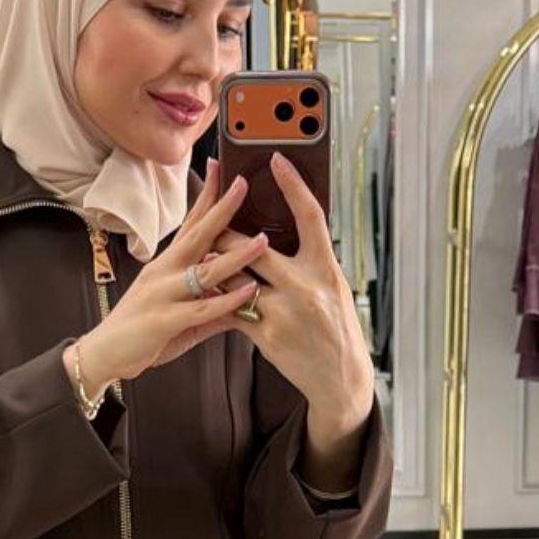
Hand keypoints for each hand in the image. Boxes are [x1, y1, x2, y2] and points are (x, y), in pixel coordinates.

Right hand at [71, 167, 270, 390]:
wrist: (102, 354)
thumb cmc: (141, 332)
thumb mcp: (180, 314)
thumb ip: (213, 306)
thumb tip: (243, 299)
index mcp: (166, 264)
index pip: (190, 222)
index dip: (206, 196)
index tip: (220, 168)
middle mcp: (163, 271)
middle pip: (198, 234)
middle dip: (222, 208)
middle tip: (243, 184)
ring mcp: (162, 294)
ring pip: (205, 269)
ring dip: (235, 254)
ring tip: (262, 241)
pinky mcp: (164, 320)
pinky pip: (201, 307)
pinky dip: (226, 299)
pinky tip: (247, 291)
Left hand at [211, 151, 373, 434]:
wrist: (341, 379)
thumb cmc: (336, 328)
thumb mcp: (333, 287)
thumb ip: (309, 261)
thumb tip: (286, 230)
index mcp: (326, 268)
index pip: (309, 216)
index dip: (292, 185)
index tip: (275, 159)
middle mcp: (306, 286)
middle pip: (255, 246)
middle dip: (227, 231)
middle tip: (211, 215)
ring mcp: (284, 312)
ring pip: (235, 277)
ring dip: (214, 264)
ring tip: (198, 252)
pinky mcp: (266, 336)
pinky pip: (232, 310)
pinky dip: (217, 298)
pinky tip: (204, 291)